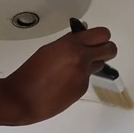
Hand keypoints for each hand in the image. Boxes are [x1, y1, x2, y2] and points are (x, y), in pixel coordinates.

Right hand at [3, 26, 117, 124]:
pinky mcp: (82, 89)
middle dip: (105, 49)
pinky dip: (79, 78)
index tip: (96, 38)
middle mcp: (82, 59)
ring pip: (99, 64)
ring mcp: (84, 75)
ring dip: (91, 64)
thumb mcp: (48, 50)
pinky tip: (64, 82)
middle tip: (95, 50)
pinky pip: (87, 79)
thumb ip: (68, 43)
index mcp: (71, 45)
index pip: (102, 34)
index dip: (101, 36)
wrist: (23, 98)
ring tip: (72, 68)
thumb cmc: (29, 73)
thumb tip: (80, 40)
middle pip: (111, 49)